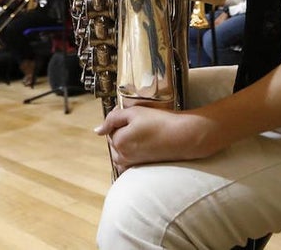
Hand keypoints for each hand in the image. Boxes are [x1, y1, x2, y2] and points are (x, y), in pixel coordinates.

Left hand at [94, 105, 218, 171]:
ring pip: (121, 153)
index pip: (110, 129)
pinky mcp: (142, 168)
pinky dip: (132, 156)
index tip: (135, 117)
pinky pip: (129, 163)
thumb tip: (97, 130)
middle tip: (141, 124)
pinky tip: (143, 147)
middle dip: (122, 133)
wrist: (183, 137)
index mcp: (119, 141)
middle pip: (115, 142)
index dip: (121, 121)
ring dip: (127, 144)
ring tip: (143, 135)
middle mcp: (123, 156)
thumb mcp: (134, 112)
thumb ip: (113, 119)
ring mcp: (133, 164)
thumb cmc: (160, 122)